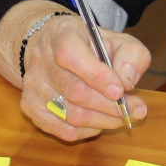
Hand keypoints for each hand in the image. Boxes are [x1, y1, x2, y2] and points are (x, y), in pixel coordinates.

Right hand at [0, 0, 149, 141]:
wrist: (56, 48)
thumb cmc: (93, 47)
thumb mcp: (118, 40)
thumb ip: (131, 57)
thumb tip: (126, 83)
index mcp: (61, 34)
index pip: (71, 55)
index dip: (97, 76)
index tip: (121, 90)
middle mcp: (41, 59)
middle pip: (75, 91)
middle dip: (110, 106)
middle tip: (135, 110)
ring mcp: (33, 85)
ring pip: (70, 114)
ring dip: (102, 121)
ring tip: (121, 116)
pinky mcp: (30, 106)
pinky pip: (62, 129)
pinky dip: (87, 131)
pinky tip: (99, 123)